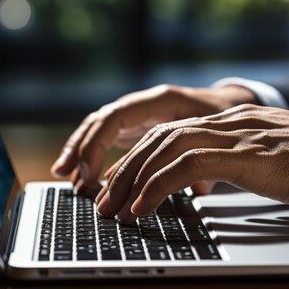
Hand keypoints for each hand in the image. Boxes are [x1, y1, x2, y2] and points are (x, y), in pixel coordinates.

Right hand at [50, 84, 256, 191]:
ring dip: (79, 151)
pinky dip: (91, 156)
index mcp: (160, 100)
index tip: (92, 174)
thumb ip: (204, 157)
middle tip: (65, 174)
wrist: (226, 102)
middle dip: (80, 147)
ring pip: (98, 129)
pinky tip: (82, 177)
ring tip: (62, 175)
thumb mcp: (217, 131)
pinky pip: (106, 139)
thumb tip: (198, 188)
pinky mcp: (136, 128)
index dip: (99, 144)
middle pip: (100, 121)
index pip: (116, 116)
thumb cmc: (221, 115)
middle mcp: (143, 105)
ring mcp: (137, 116)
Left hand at [96, 104, 288, 222]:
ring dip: (133, 179)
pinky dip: (158, 186)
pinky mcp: (244, 155)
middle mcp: (230, 122)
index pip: (175, 131)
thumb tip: (217, 180)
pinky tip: (144, 208)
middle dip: (127, 168)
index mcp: (236, 121)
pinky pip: (186, 165)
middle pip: (161, 136)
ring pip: (165, 147)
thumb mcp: (275, 158)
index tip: (124, 183)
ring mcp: (236, 135)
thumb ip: (245, 160)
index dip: (143, 156)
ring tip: (114, 208)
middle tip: (105, 198)